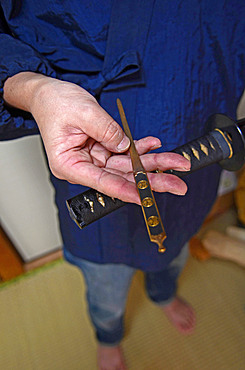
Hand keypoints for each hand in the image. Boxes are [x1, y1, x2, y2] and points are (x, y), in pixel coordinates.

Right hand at [3, 72, 189, 202]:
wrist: (49, 94)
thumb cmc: (55, 103)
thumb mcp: (82, 112)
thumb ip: (106, 130)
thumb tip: (126, 145)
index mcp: (69, 165)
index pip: (103, 183)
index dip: (127, 191)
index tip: (148, 196)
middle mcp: (84, 166)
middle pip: (122, 178)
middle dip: (152, 180)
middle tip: (177, 184)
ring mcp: (95, 159)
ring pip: (129, 166)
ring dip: (153, 163)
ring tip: (177, 163)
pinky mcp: (103, 149)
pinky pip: (125, 151)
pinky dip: (141, 147)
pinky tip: (156, 145)